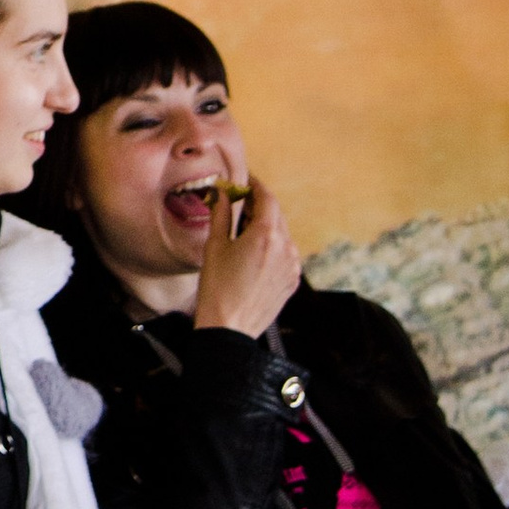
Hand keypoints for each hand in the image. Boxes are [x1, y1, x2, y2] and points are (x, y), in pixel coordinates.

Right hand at [192, 178, 301, 339]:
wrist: (229, 327)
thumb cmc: (217, 287)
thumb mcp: (215, 245)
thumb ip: (222, 213)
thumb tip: (222, 193)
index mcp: (266, 235)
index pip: (266, 198)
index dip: (255, 185)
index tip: (245, 180)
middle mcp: (286, 247)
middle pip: (276, 215)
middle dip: (259, 205)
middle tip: (239, 201)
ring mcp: (293, 265)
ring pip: (282, 234)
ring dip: (265, 226)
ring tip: (243, 230)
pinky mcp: (293, 280)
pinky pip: (285, 254)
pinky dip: (272, 246)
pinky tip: (253, 253)